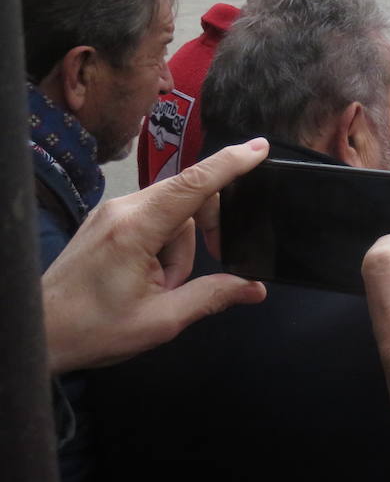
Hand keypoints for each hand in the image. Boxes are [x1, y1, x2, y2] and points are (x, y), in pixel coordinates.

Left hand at [42, 139, 270, 374]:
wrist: (38, 332)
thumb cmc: (93, 329)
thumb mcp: (160, 321)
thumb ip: (211, 297)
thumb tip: (255, 289)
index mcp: (136, 229)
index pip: (192, 185)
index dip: (229, 164)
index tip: (260, 148)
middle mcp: (123, 209)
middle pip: (188, 198)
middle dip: (205, 231)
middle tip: (206, 269)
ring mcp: (112, 213)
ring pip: (172, 214)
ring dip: (180, 249)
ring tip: (161, 288)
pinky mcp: (107, 221)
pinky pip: (153, 219)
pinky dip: (164, 245)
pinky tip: (151, 277)